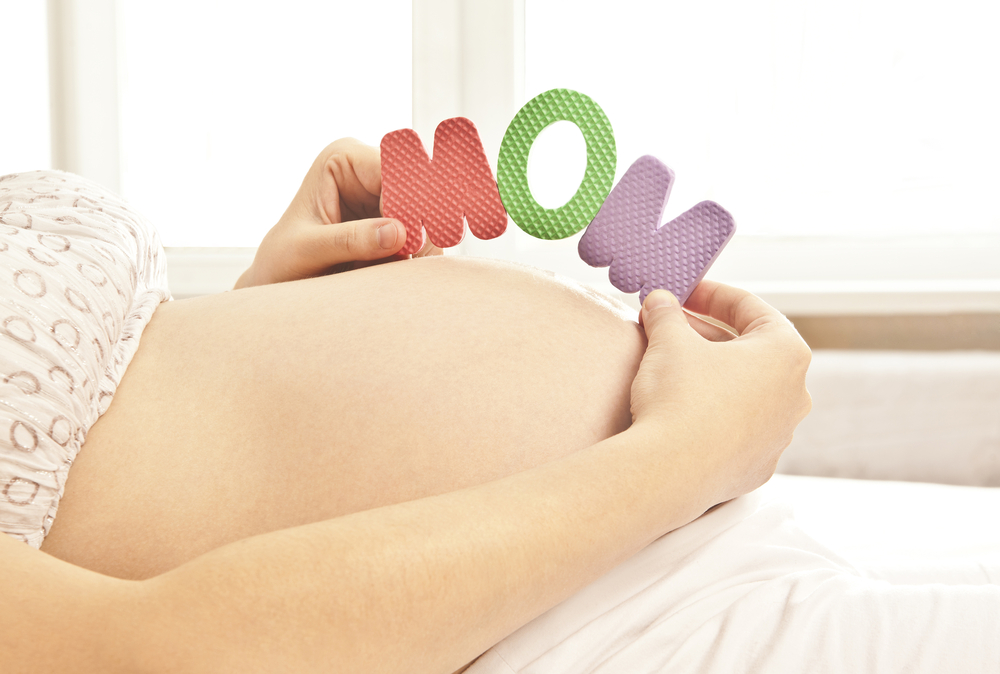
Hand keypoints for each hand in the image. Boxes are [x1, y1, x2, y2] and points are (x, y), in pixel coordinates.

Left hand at [235, 138, 442, 288]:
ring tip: (397, 270)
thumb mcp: (308, 250)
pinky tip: (402, 271)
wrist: (280, 280)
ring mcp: (386, 196)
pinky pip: (423, 236)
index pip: (393, 169)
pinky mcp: (396, 221)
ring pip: (426, 216)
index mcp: (342, 160)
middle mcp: (369, 171)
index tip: (415, 237)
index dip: (410, 200)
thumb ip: (349, 241)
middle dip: (419, 226)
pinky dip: (418, 257)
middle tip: (414, 259)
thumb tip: (397, 234)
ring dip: (420, 246)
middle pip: (417, 191)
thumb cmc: (283, 260)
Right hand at [630, 281, 811, 508]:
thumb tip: (661, 302)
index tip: (685, 294)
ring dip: (715, 374)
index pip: (751, 309)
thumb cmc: (680, 398)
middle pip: (752, 350)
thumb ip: (667, 314)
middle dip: (710, 334)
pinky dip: (715, 414)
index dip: (712, 295)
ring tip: (675, 368)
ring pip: (748, 391)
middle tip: (674, 327)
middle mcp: (796, 394)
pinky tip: (684, 411)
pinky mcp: (758, 465)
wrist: (671, 470)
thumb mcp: (669, 341)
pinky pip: (739, 428)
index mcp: (786, 353)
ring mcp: (780, 434)